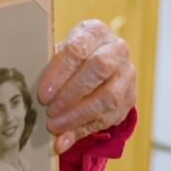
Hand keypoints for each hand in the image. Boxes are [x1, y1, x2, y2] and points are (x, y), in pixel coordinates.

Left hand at [37, 20, 135, 154]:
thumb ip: (49, 72)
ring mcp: (127, 75)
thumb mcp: (59, 55)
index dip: (59, 73)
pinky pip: (108, 117)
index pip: (78, 49)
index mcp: (95, 32)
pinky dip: (83, 130)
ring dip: (78, 115)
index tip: (42, 94)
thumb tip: (41, 99)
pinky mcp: (129, 99)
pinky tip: (65, 138)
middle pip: (99, 70)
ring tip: (55, 125)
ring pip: (108, 97)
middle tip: (50, 110)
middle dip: (71, 94)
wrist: (101, 65)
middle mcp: (116, 50)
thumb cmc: (71, 59)